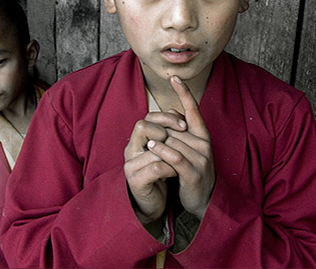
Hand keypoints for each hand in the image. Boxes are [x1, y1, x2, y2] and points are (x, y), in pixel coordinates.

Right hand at [124, 109, 186, 223]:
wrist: (156, 204)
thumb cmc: (162, 175)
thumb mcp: (166, 151)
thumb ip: (168, 132)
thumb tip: (178, 111)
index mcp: (138, 140)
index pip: (148, 117)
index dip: (167, 117)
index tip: (184, 125)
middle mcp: (131, 149)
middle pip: (142, 126)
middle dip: (165, 131)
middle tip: (179, 143)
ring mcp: (130, 165)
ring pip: (153, 147)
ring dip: (171, 152)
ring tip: (180, 161)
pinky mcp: (135, 181)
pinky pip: (155, 167)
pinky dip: (170, 168)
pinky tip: (176, 172)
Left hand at [146, 76, 214, 219]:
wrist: (204, 201)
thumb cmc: (192, 171)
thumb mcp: (189, 149)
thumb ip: (181, 131)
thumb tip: (169, 112)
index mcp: (202, 135)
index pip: (193, 109)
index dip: (184, 93)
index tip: (175, 77)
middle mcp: (204, 144)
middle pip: (175, 127)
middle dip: (161, 132)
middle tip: (151, 142)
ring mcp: (200, 158)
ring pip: (173, 141)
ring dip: (158, 142)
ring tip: (148, 146)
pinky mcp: (193, 172)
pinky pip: (175, 157)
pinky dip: (162, 151)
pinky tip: (152, 148)